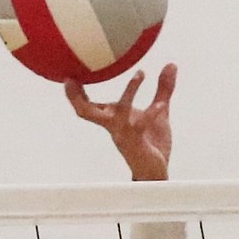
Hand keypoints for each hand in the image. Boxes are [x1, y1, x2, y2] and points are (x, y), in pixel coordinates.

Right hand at [64, 62, 175, 180]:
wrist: (156, 173)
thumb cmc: (152, 143)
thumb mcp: (158, 112)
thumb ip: (163, 90)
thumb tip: (171, 65)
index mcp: (112, 118)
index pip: (87, 105)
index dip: (74, 93)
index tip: (67, 76)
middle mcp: (113, 126)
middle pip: (86, 111)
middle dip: (76, 96)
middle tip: (71, 80)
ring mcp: (123, 134)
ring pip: (118, 111)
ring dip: (129, 91)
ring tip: (140, 74)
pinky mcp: (137, 143)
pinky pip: (140, 125)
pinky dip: (151, 113)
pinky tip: (161, 105)